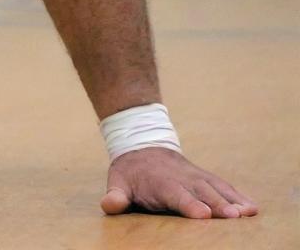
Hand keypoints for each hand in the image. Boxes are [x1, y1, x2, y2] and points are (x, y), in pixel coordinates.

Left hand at [101, 146, 257, 218]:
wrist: (142, 144)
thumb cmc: (130, 172)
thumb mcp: (118, 181)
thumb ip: (115, 195)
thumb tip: (109, 205)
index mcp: (160, 183)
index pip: (175, 195)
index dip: (188, 204)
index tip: (202, 214)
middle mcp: (181, 178)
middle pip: (201, 192)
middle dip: (217, 204)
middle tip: (233, 216)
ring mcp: (195, 177)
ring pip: (215, 188)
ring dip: (232, 199)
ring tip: (248, 212)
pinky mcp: (205, 178)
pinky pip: (222, 185)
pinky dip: (237, 195)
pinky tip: (252, 208)